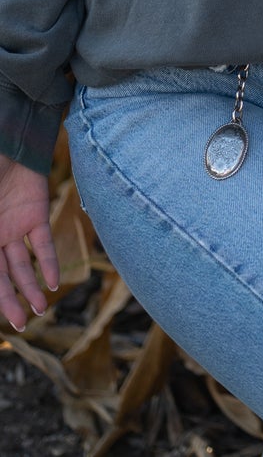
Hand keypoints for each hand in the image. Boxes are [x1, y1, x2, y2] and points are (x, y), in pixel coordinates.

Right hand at [0, 153, 57, 329]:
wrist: (6, 141)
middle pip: (3, 277)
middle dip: (10, 302)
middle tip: (21, 326)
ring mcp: (15, 226)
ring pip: (23, 266)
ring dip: (30, 289)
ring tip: (38, 312)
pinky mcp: (36, 214)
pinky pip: (43, 243)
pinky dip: (49, 263)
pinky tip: (52, 283)